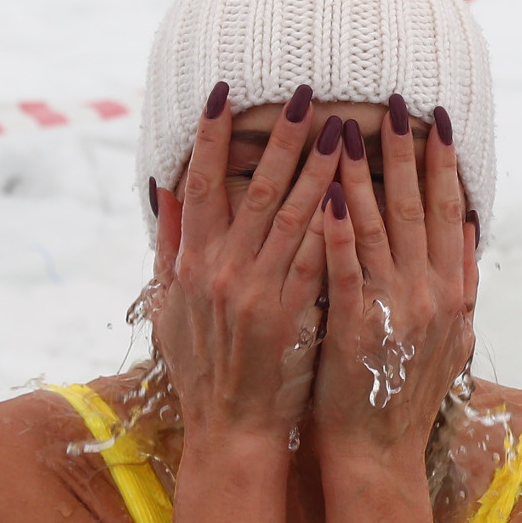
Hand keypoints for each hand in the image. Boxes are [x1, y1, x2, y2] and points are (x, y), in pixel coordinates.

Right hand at [151, 81, 336, 449]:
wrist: (231, 431)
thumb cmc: (202, 368)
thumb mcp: (170, 305)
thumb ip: (170, 242)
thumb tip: (163, 185)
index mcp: (192, 263)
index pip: (201, 184)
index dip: (212, 136)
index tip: (225, 91)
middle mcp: (221, 272)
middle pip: (256, 189)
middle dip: (282, 137)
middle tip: (307, 92)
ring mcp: (256, 293)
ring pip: (294, 216)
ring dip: (320, 167)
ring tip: (342, 126)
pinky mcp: (291, 317)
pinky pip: (318, 259)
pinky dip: (336, 223)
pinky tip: (358, 189)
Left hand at [310, 98, 478, 467]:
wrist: (380, 451)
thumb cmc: (403, 391)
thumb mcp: (451, 334)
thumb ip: (462, 280)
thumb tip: (471, 227)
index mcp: (451, 291)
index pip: (450, 212)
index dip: (443, 163)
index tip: (436, 118)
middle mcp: (432, 294)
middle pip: (419, 207)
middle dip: (406, 150)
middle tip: (394, 100)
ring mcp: (396, 310)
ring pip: (380, 227)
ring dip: (364, 175)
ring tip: (347, 127)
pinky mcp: (358, 327)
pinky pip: (347, 269)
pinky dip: (338, 230)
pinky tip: (326, 195)